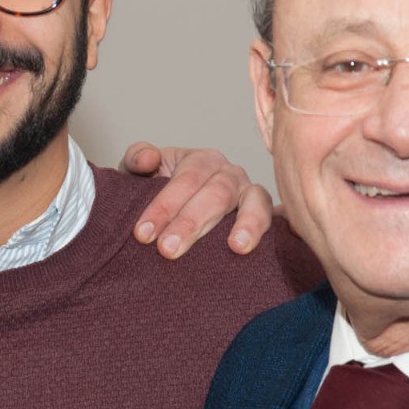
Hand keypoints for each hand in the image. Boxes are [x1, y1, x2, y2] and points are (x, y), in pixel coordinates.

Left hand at [122, 142, 273, 258]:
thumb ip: (137, 160)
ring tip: (237, 247)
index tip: (143, 234)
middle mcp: (228, 173)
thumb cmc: (157, 194)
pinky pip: (271, 217)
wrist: (177, 215)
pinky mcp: (263, 214)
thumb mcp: (140, 175)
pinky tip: (257, 247)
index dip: (164, 206)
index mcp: (200, 160)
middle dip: (190, 223)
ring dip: (245, 225)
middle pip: (215, 194)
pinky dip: (265, 228)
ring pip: (252, 202)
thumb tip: (147, 159)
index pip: (185, 180)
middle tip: (168, 249)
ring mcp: (248, 193)